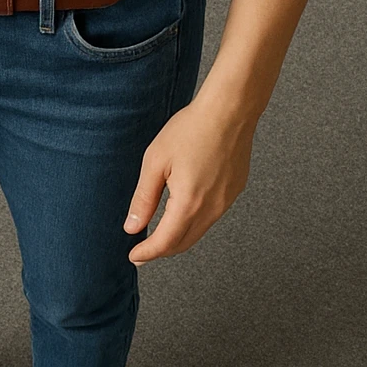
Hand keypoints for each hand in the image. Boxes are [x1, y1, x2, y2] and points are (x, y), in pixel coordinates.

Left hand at [123, 86, 257, 263]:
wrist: (230, 109)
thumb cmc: (191, 130)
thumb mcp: (155, 164)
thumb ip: (143, 200)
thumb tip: (132, 228)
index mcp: (189, 203)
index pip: (165, 242)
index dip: (147, 253)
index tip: (134, 256)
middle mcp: (212, 208)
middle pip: (183, 243)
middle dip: (161, 251)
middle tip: (142, 252)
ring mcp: (226, 201)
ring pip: (198, 232)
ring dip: (177, 239)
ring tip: (158, 237)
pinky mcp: (234, 191)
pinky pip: (211, 217)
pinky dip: (193, 224)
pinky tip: (181, 216)